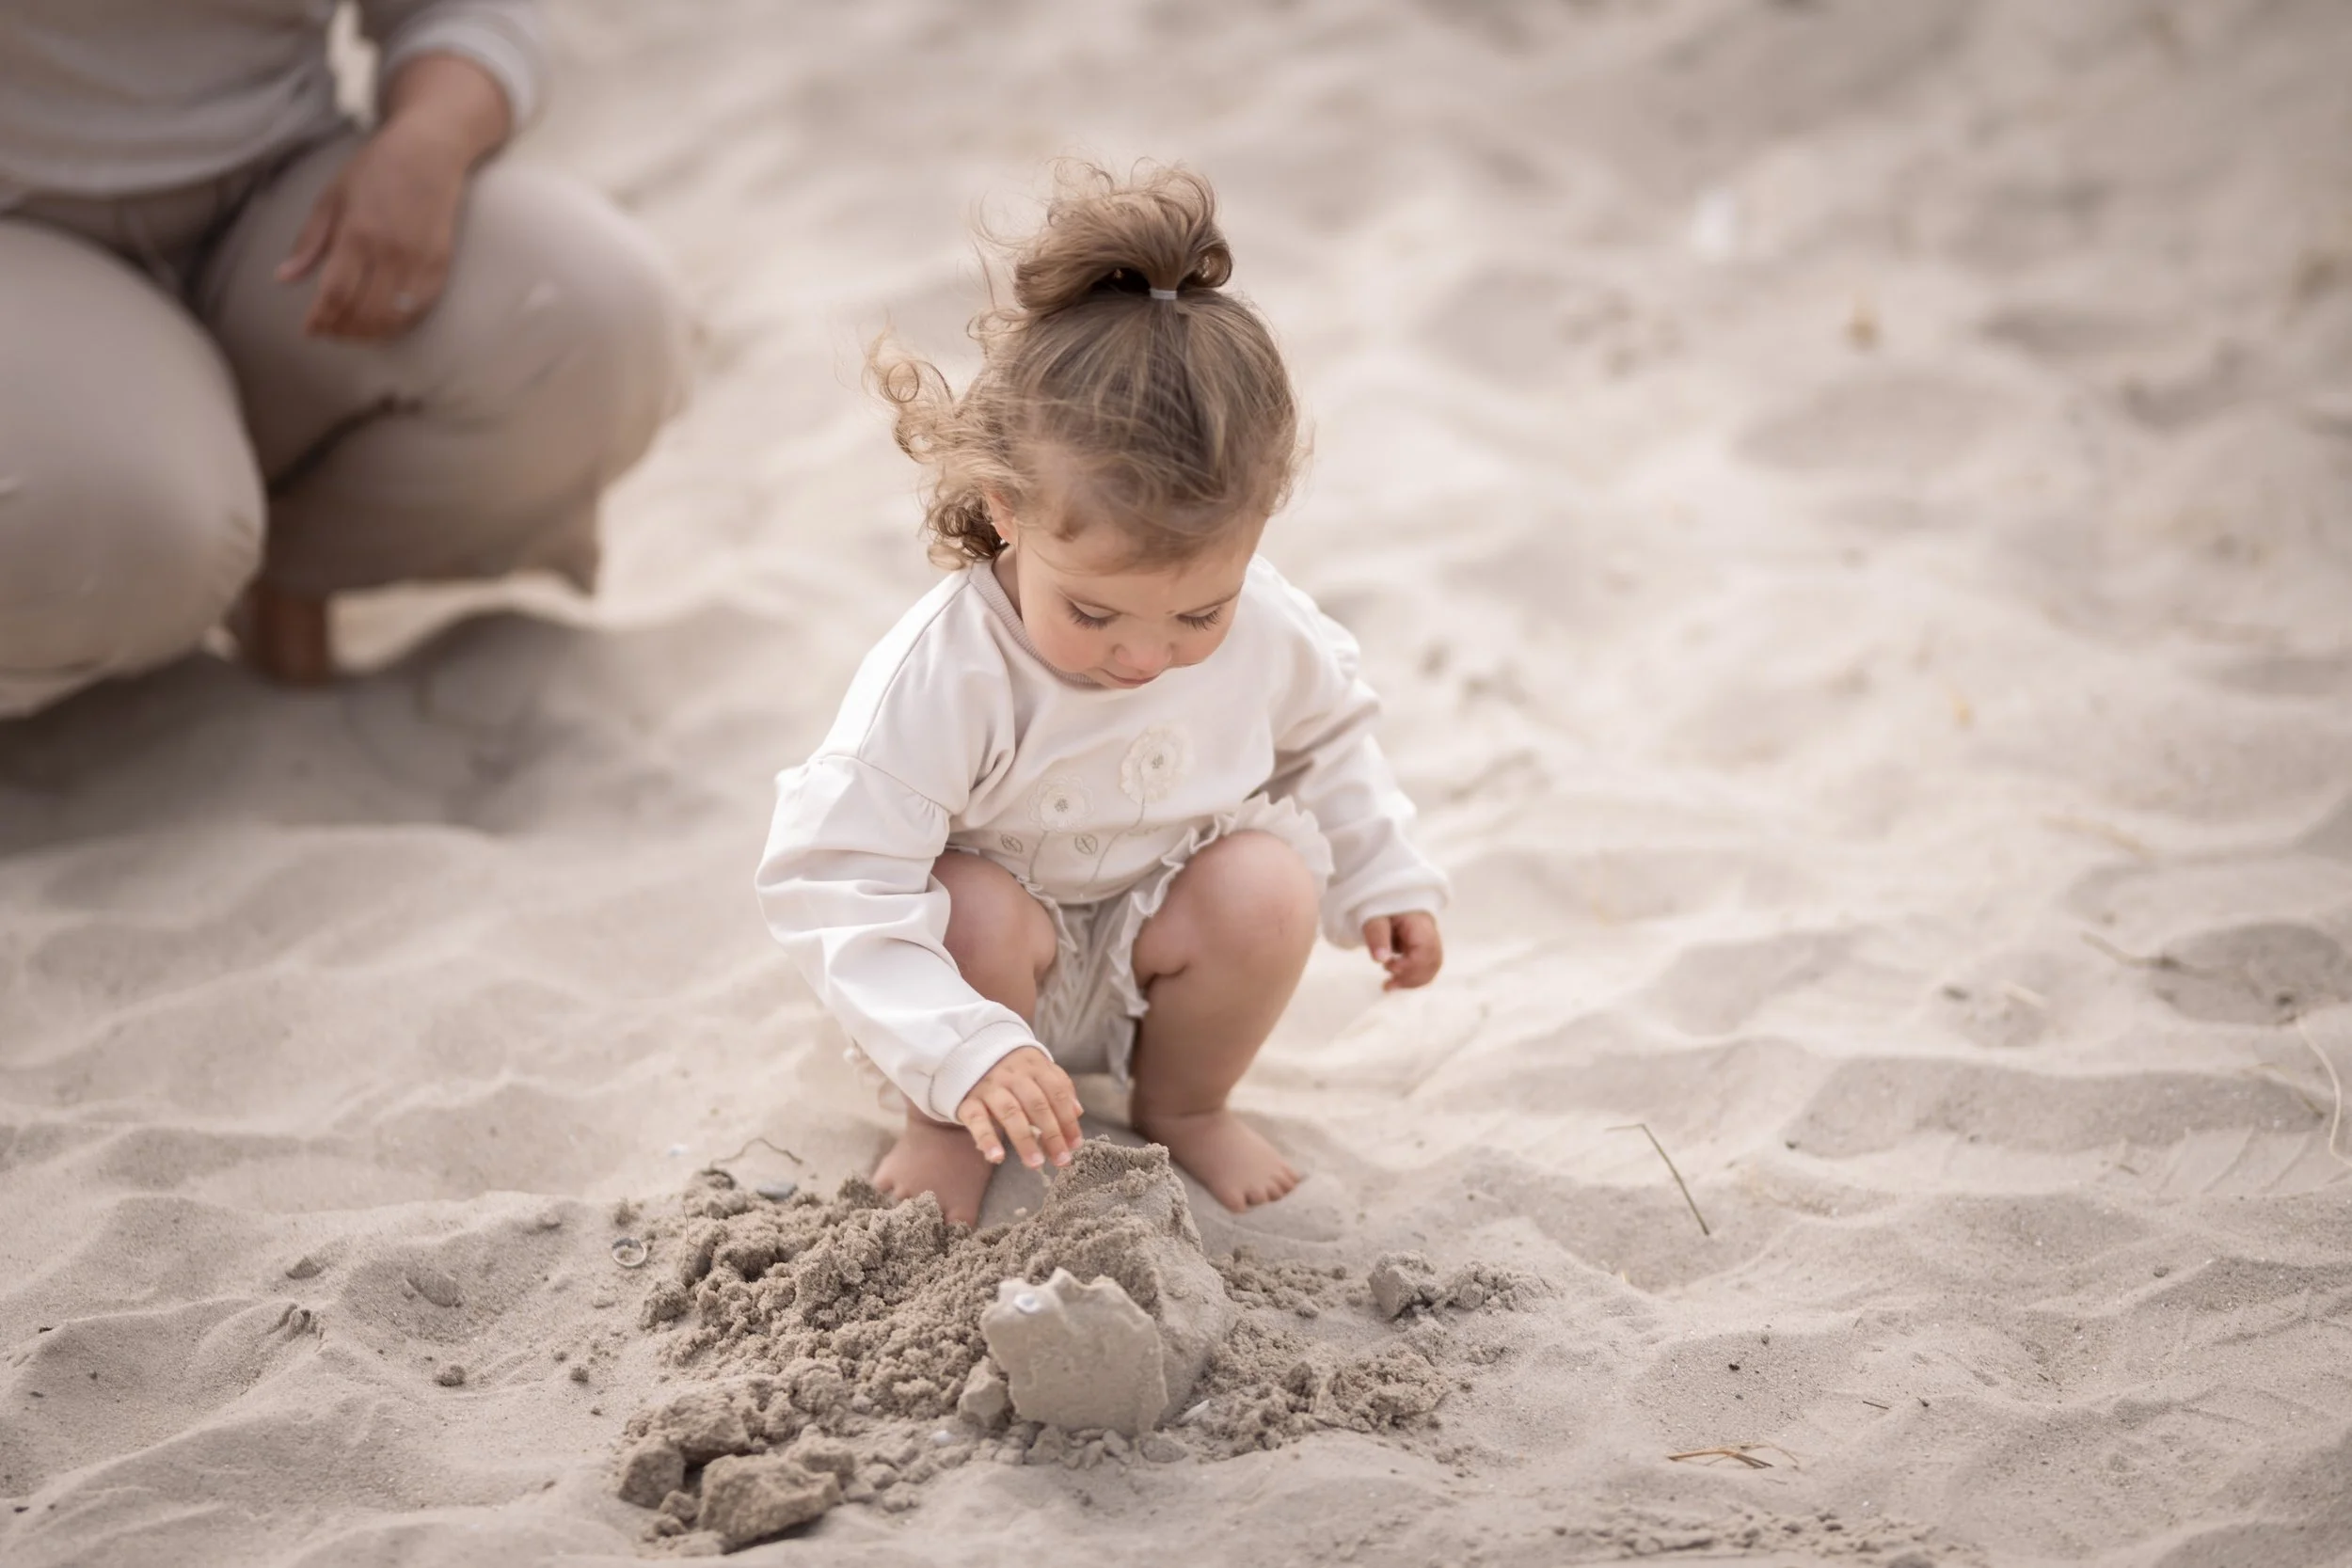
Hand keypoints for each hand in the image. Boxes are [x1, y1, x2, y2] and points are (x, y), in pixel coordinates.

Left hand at [276, 117, 471, 339]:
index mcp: (358, 233)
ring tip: (352, 333)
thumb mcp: (332, 197)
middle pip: (363, 311)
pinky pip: (418, 309)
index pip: (335, 293)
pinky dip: (398, 325)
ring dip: (369, 333)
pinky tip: (382, 325)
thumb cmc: (375, 171)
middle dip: (342, 330)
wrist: (429, 154)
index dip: (321, 319)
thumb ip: (309, 241)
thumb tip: (284, 278)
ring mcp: (419, 261)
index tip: (309, 330)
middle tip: (328, 333)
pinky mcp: (440, 266)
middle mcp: (390, 252)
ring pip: (391, 317)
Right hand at [956, 1046, 1084, 1169]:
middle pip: (1037, 1104)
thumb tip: (1077, 1112)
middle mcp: (1013, 1075)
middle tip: (1061, 1160)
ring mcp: (990, 1087)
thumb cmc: (1012, 1069)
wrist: (968, 1052)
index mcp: (1034, 1066)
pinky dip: (987, 1140)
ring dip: (1025, 1140)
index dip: (1068, 1120)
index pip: (1056, 1093)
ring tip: (1036, 1164)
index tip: (1075, 1144)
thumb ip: (1059, 1088)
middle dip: (1052, 1134)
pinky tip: (997, 1158)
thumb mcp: (1037, 1070)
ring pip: (1011, 1113)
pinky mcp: (968, 1101)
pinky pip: (977, 1121)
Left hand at [1364, 910, 1442, 990]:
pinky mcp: (1424, 949)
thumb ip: (1377, 936)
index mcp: (1420, 922)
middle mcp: (1430, 931)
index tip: (1387, 966)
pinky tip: (1396, 983)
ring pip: (1432, 967)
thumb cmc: (1379, 909)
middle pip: (1433, 961)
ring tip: (1389, 986)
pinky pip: (1426, 967)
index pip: (1425, 948)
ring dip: (1411, 981)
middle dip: (1411, 977)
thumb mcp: (1373, 919)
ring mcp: (1430, 940)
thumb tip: (1380, 959)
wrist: (1384, 902)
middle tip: (1388, 984)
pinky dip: (1412, 978)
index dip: (1409, 964)